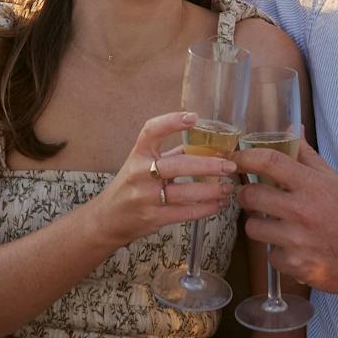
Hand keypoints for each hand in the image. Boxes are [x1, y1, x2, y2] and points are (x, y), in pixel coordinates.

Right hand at [89, 112, 235, 248]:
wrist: (108, 219)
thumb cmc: (130, 187)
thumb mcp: (142, 165)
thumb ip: (170, 155)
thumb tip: (204, 145)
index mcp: (137, 155)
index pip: (151, 131)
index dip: (171, 122)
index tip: (193, 117)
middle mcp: (140, 174)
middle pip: (176, 165)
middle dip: (207, 165)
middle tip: (229, 165)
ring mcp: (146, 197)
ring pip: (184, 193)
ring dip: (211, 190)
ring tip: (228, 188)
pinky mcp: (153, 218)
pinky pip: (184, 213)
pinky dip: (205, 208)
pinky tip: (218, 205)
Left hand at [234, 140, 337, 297]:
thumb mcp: (335, 181)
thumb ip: (308, 156)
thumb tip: (293, 130)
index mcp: (312, 186)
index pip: (269, 162)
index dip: (246, 157)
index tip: (236, 159)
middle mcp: (302, 211)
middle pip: (251, 196)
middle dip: (246, 194)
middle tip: (253, 195)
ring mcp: (296, 241)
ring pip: (253, 228)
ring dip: (260, 225)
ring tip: (276, 224)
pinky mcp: (295, 265)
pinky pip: (270, 255)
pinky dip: (278, 252)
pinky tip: (294, 248)